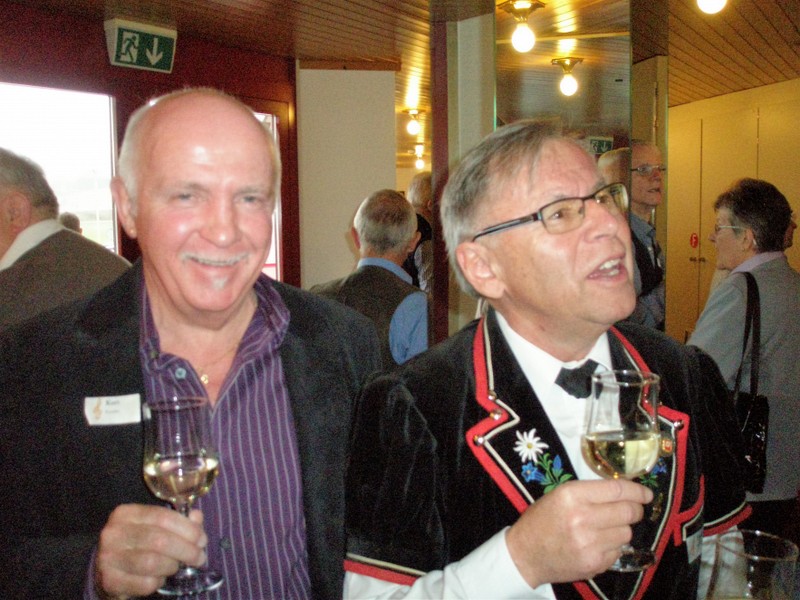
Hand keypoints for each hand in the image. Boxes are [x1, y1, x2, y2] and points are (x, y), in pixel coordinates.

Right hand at [94, 504, 207, 598]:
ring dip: (172, 566)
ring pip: (152, 562)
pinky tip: (160, 578)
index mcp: (125, 514)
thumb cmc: (136, 544)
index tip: (202, 539)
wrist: (106, 569)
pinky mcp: (109, 581)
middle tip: (199, 557)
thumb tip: (196, 517)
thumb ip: (177, 521)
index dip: (187, 528)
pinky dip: (159, 581)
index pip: (162, 517)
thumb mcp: (153, 527)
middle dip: (186, 550)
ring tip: (178, 566)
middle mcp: (113, 533)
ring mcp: (108, 558)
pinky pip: (144, 583)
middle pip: (159, 540)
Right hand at [506, 479, 652, 587]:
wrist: (525, 554)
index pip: (617, 490)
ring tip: (604, 529)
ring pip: (626, 532)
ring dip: (621, 529)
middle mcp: (582, 518)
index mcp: (571, 495)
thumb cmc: (542, 520)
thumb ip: (590, 491)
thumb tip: (626, 491)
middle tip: (631, 510)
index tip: (646, 493)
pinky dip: (612, 547)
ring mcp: (589, 543)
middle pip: (628, 511)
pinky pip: (618, 551)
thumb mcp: (559, 495)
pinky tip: (596, 544)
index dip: (637, 491)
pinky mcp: (594, 563)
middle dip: (635, 510)